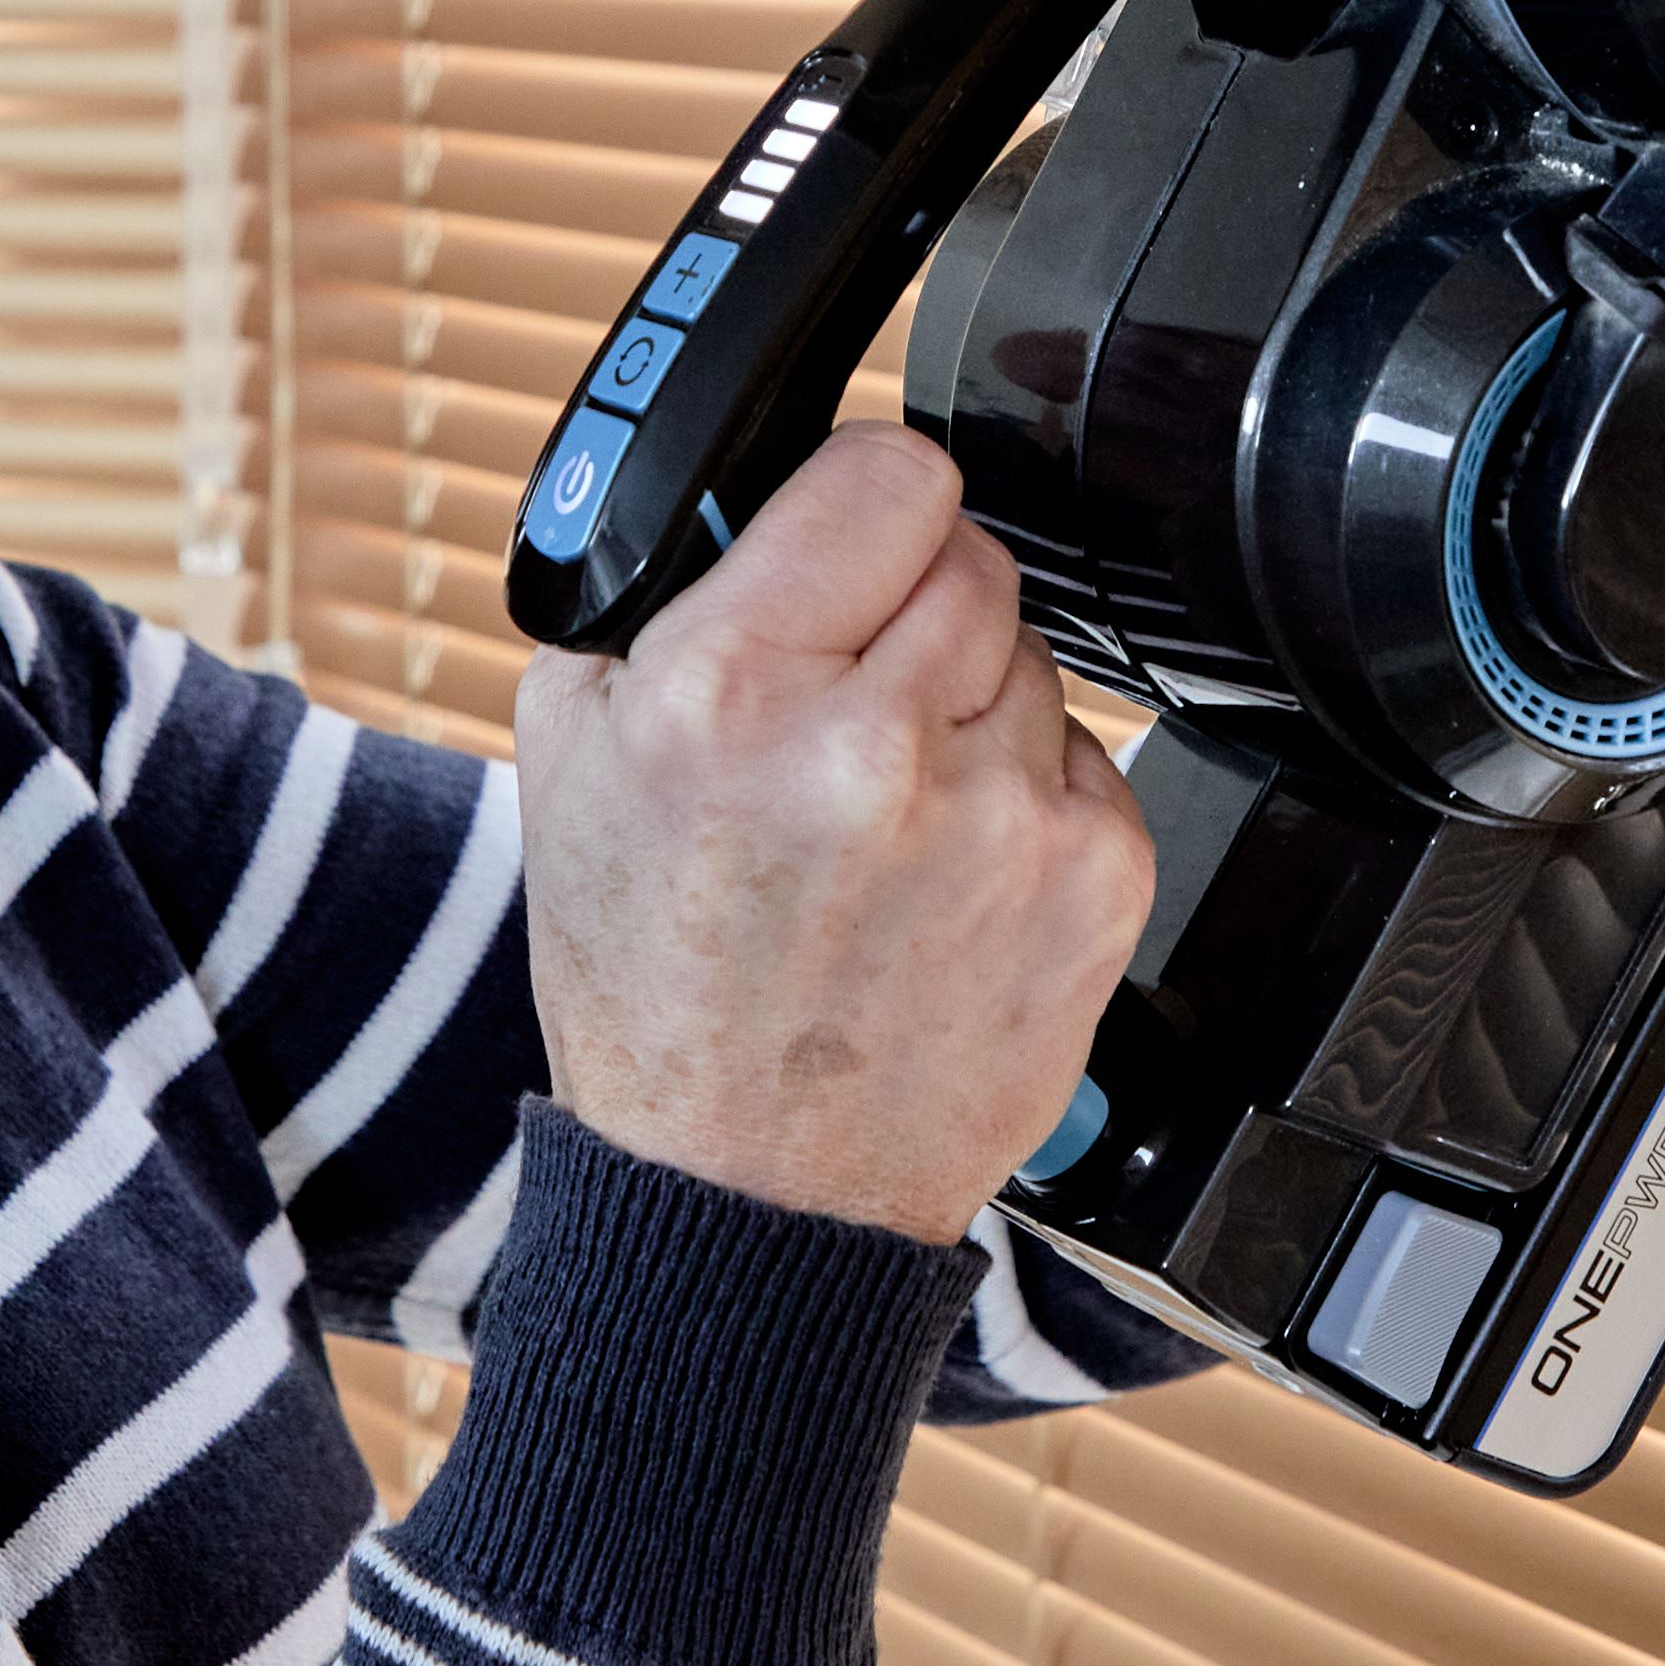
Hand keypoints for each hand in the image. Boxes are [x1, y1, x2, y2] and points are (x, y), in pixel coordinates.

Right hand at [510, 424, 1152, 1243]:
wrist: (745, 1196)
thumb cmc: (655, 988)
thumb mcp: (571, 759)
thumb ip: (660, 591)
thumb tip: (757, 491)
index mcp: (727, 691)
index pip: (889, 468)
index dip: (858, 503)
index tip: (840, 545)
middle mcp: (872, 750)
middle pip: (969, 552)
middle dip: (906, 610)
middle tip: (841, 706)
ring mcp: (1000, 822)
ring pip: (1030, 654)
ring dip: (966, 707)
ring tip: (883, 816)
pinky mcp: (1093, 886)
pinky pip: (1083, 757)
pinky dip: (1023, 798)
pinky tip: (944, 876)